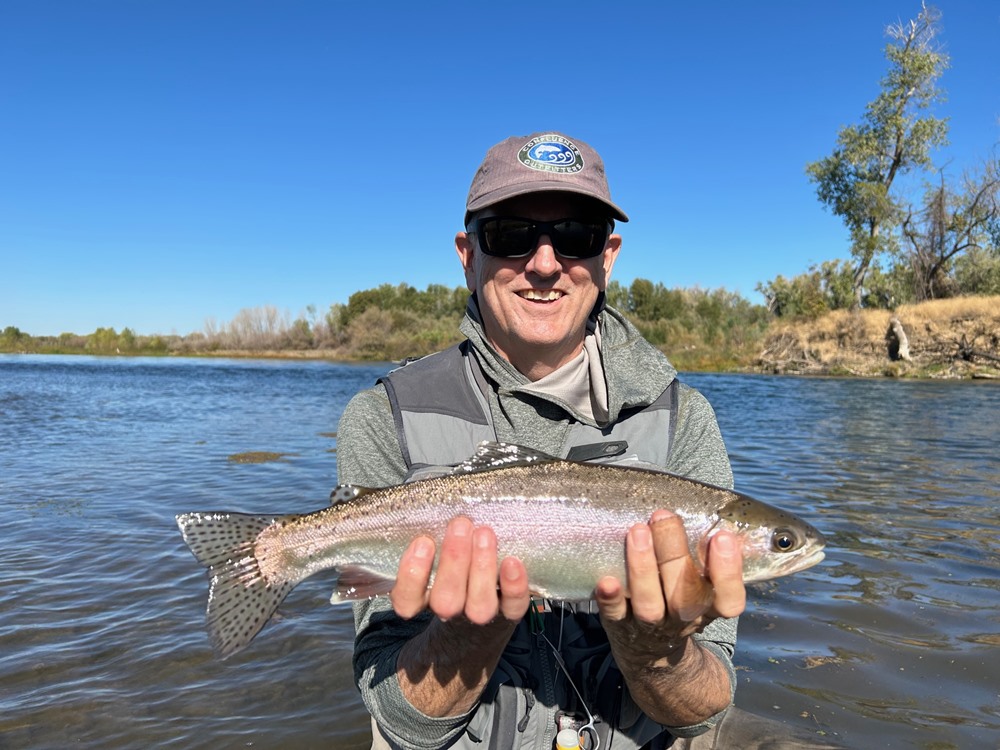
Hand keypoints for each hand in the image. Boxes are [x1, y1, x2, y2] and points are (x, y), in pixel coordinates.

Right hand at [390, 515, 531, 624]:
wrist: (485, 600)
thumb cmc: (453, 559)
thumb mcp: (434, 547)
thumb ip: (430, 532)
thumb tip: (431, 498)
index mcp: (423, 598)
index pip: (407, 601)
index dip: (413, 574)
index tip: (423, 541)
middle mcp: (450, 611)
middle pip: (446, 600)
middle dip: (454, 560)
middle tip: (460, 524)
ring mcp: (479, 613)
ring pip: (479, 606)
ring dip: (482, 568)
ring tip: (485, 533)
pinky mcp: (509, 612)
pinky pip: (513, 607)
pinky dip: (514, 586)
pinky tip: (512, 562)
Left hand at [596, 509, 745, 668]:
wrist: (651, 652)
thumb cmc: (678, 598)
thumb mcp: (701, 587)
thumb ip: (705, 557)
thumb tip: (713, 511)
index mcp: (708, 607)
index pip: (729, 599)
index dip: (728, 572)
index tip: (722, 537)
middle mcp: (682, 619)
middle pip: (684, 595)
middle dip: (675, 554)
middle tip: (663, 516)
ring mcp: (650, 625)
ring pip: (650, 605)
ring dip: (643, 568)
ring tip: (637, 532)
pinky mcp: (619, 624)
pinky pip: (614, 615)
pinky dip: (610, 599)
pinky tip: (606, 579)